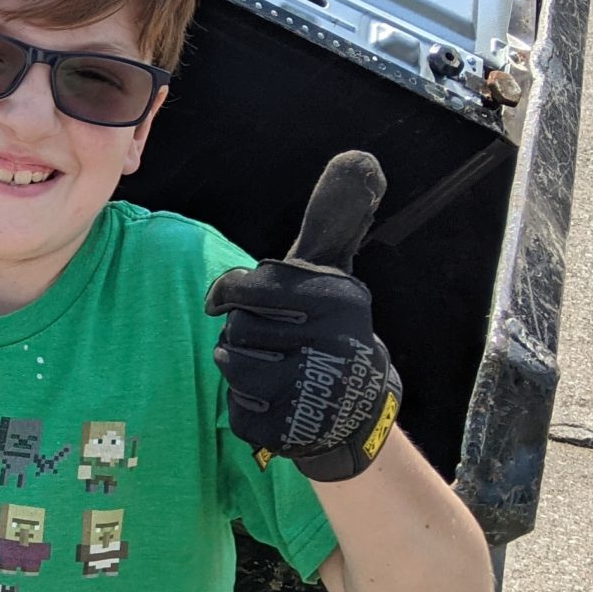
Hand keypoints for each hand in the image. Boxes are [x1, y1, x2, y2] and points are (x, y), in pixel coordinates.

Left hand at [205, 151, 402, 482]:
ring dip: (242, 370)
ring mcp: (315, 392)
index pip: (242, 289)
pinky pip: (238, 413)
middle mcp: (333, 344)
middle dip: (244, 334)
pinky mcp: (294, 432)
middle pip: (234, 330)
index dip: (231, 295)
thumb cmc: (326, 327)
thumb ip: (334, 217)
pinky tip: (278, 402)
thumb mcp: (331, 270)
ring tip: (277, 368)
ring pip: (232, 368)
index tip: (241, 302)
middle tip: (275, 341)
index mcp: (337, 298)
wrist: (355, 408)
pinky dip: (248, 408)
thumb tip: (362, 159)